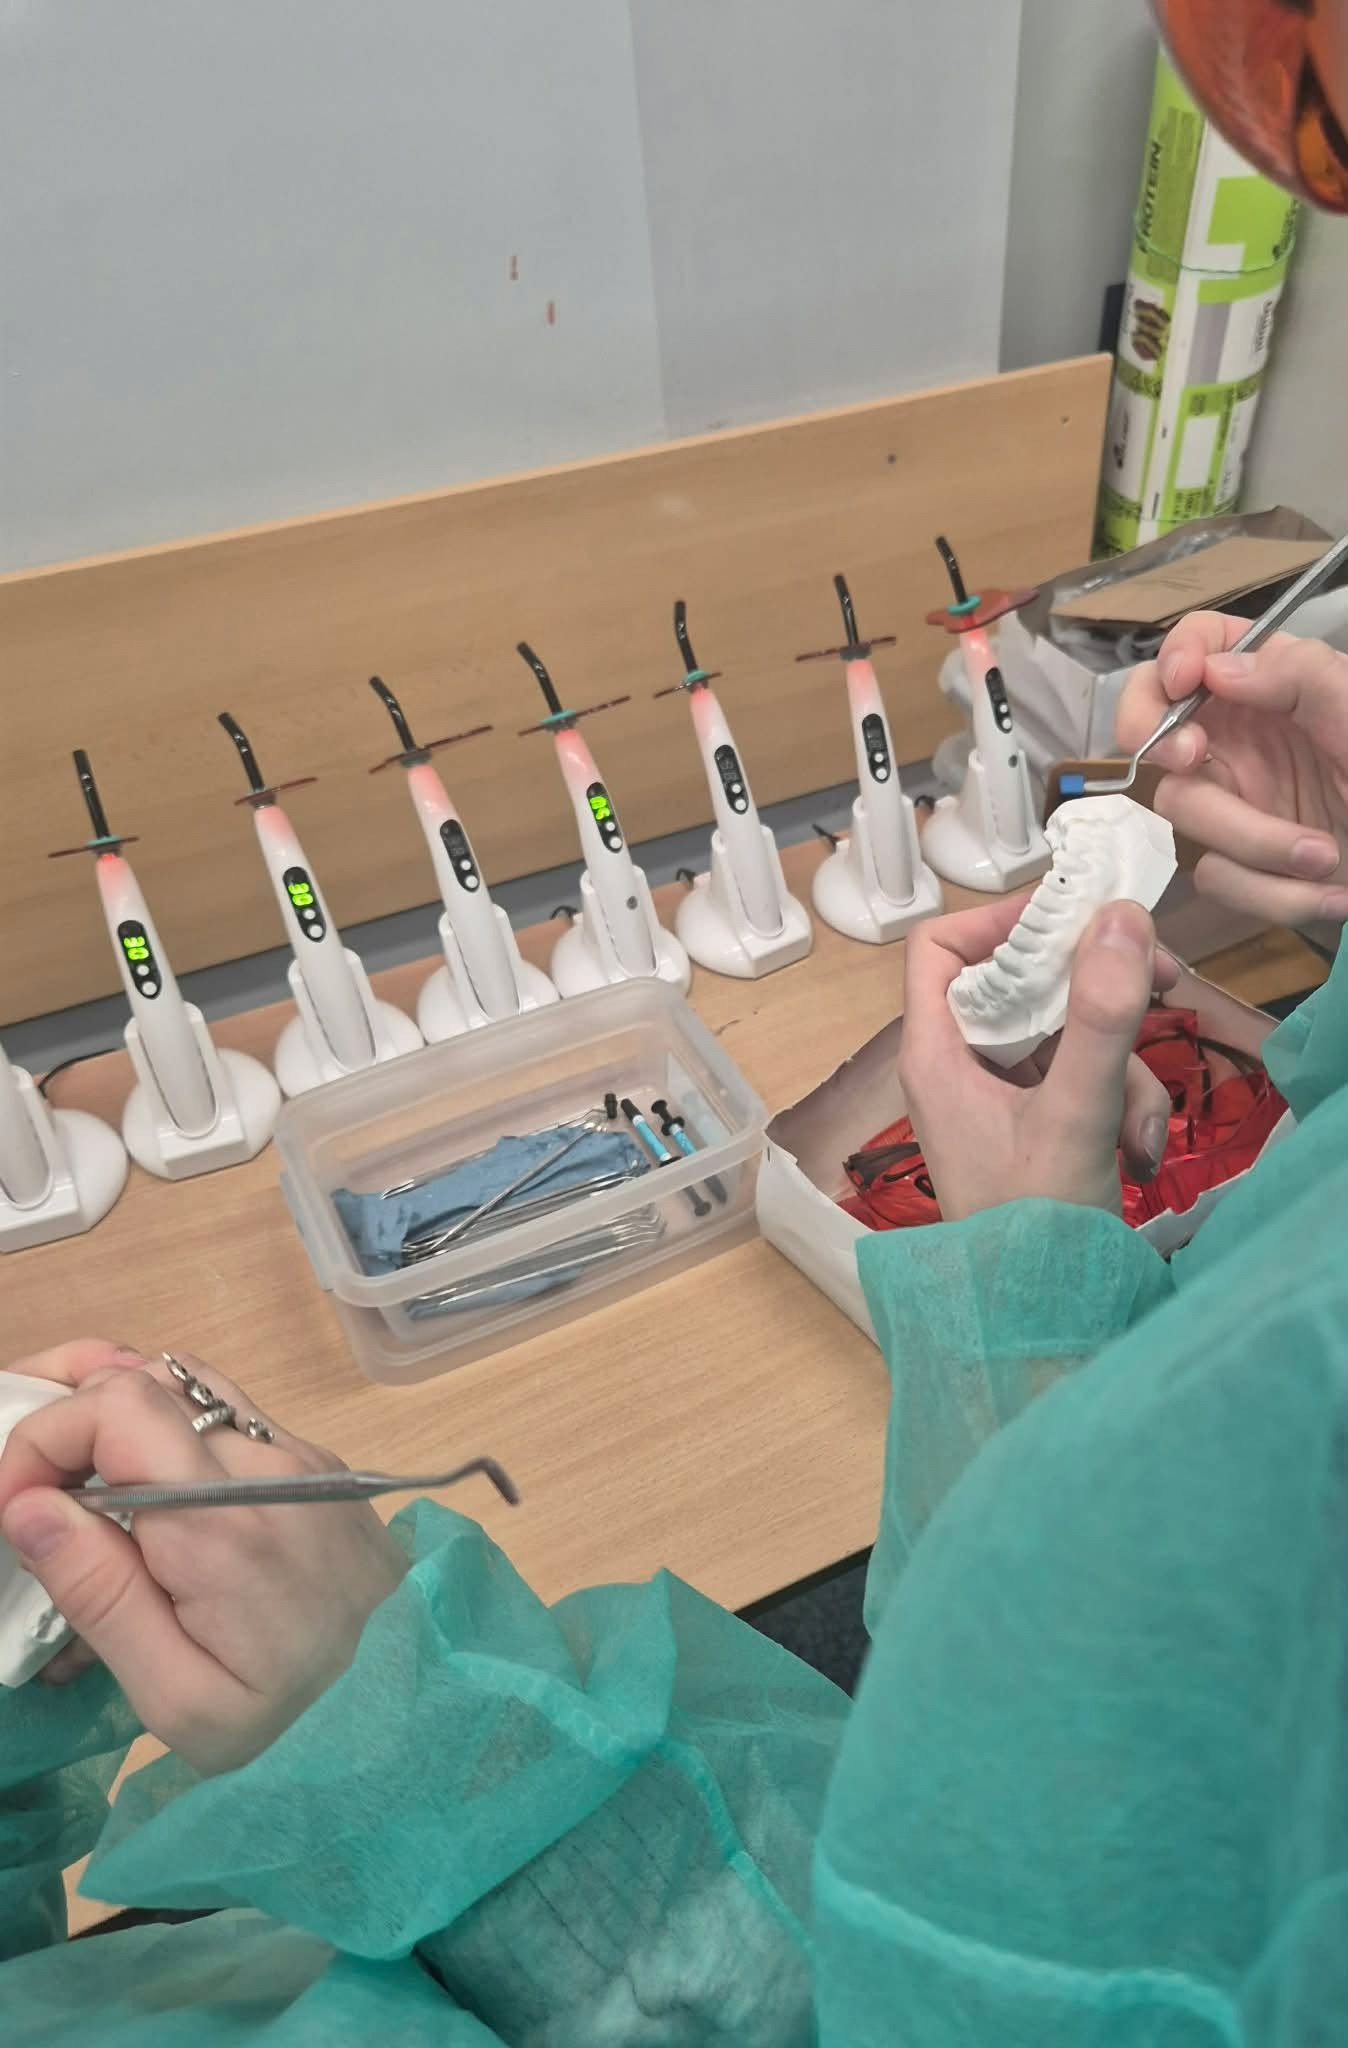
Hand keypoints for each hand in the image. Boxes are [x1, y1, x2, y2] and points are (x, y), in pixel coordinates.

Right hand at [0, 1352, 407, 1772]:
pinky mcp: (315, 1469)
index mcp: (225, 1520)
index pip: (119, 1405)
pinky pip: (222, 1421)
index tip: (13, 1506)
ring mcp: (297, 1456)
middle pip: (148, 1378)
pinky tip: (129, 1491)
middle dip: (65, 1406)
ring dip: (110, 1409)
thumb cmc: (293, 1729)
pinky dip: (160, 1434)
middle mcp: (267, 1464)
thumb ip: (103, 1597)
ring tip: (58, 1469)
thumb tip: (27, 1506)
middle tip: (17, 1471)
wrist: (420, 1714)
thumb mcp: (180, 1697)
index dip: (44, 1435)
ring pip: (186, 1386)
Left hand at [898, 897, 1177, 1220]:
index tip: (1072, 918)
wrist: (1042, 1325)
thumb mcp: (1075, 1115)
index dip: (998, 921)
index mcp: (937, 1056)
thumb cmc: (1034, 1228)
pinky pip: (1083, 1081)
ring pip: (1068, 1035)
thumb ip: (1100, 1019)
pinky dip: (1120, 1105)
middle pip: (1024, 985)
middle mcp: (959, 1070)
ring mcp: (1000, 1100)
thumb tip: (1118, 918)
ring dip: (1123, 1068)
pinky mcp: (1037, 1128)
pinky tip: (1138, 1155)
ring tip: (1141, 1132)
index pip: (939, 949)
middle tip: (1166, 981)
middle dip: (1099, 992)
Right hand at [1116, 612, 1347, 925]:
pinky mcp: (1242, 863)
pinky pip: (1219, 877)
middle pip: (1152, 726)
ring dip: (1254, 844)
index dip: (1175, 656)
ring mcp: (1235, 801)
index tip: (1184, 683)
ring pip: (1184, 812)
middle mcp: (1242, 737)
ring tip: (1327, 858)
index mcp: (1275, 684)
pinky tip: (1332, 895)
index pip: (1199, 644)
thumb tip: (1216, 670)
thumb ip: (1301, 676)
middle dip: (1159, 742)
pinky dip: (1274, 894)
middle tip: (1191, 759)